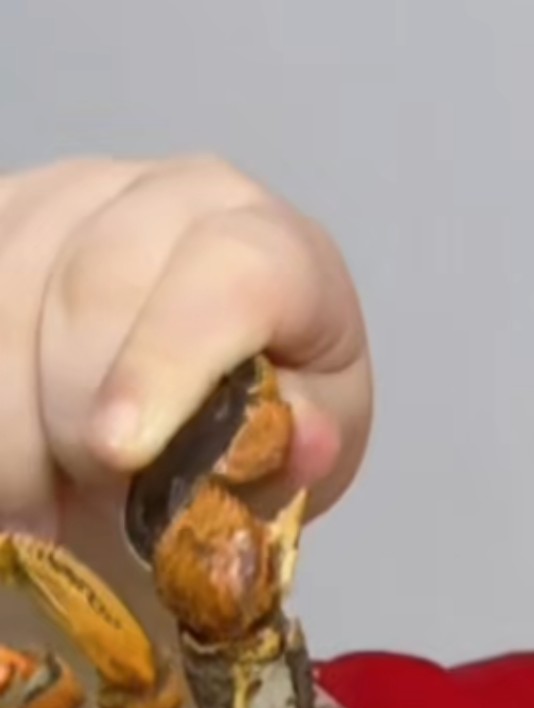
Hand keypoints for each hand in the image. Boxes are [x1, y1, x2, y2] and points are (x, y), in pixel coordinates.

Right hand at [0, 154, 370, 631]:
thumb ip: (304, 446)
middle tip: (90, 490)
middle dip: (79, 415)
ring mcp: (72, 193)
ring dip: (15, 419)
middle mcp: (174, 198)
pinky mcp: (2, 214)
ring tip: (43, 494)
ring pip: (8, 299)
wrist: (195, 392)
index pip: (230, 277)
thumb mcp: (302, 448)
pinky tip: (17, 453)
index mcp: (278, 247)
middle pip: (96, 289)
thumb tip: (308, 440)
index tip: (118, 450)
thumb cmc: (260, 420)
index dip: (168, 362)